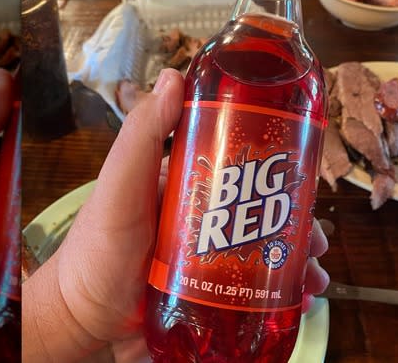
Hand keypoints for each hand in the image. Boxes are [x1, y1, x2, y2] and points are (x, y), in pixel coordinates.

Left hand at [23, 69, 329, 361]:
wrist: (81, 320)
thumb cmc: (95, 250)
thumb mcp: (118, 187)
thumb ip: (140, 135)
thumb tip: (174, 77)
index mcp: (186, 183)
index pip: (240, 165)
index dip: (277, 171)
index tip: (304, 179)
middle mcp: (201, 217)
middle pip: (262, 213)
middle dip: (297, 224)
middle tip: (316, 239)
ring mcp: (207, 258)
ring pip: (264, 253)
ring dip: (296, 260)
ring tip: (313, 274)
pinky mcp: (209, 293)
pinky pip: (253, 290)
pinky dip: (279, 293)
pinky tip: (298, 299)